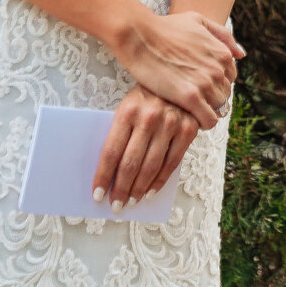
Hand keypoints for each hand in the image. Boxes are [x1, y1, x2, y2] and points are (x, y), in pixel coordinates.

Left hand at [92, 86, 198, 209]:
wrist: (181, 80)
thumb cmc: (146, 98)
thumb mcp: (129, 106)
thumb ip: (121, 134)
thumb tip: (108, 172)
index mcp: (127, 111)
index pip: (111, 151)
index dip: (103, 176)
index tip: (97, 195)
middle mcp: (149, 118)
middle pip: (130, 163)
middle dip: (120, 189)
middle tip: (115, 206)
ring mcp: (171, 124)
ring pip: (151, 167)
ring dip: (139, 190)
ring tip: (130, 202)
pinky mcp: (188, 130)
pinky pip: (172, 163)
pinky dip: (159, 182)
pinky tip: (150, 193)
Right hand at [118, 9, 242, 130]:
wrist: (139, 36)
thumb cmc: (164, 27)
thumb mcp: (197, 20)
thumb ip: (222, 35)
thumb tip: (241, 54)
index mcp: (222, 53)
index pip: (230, 78)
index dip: (215, 83)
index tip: (199, 85)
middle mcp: (218, 69)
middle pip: (225, 94)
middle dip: (211, 97)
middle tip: (192, 98)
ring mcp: (206, 83)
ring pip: (218, 109)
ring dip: (206, 110)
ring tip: (188, 108)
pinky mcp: (191, 97)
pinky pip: (208, 120)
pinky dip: (202, 122)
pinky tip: (189, 117)